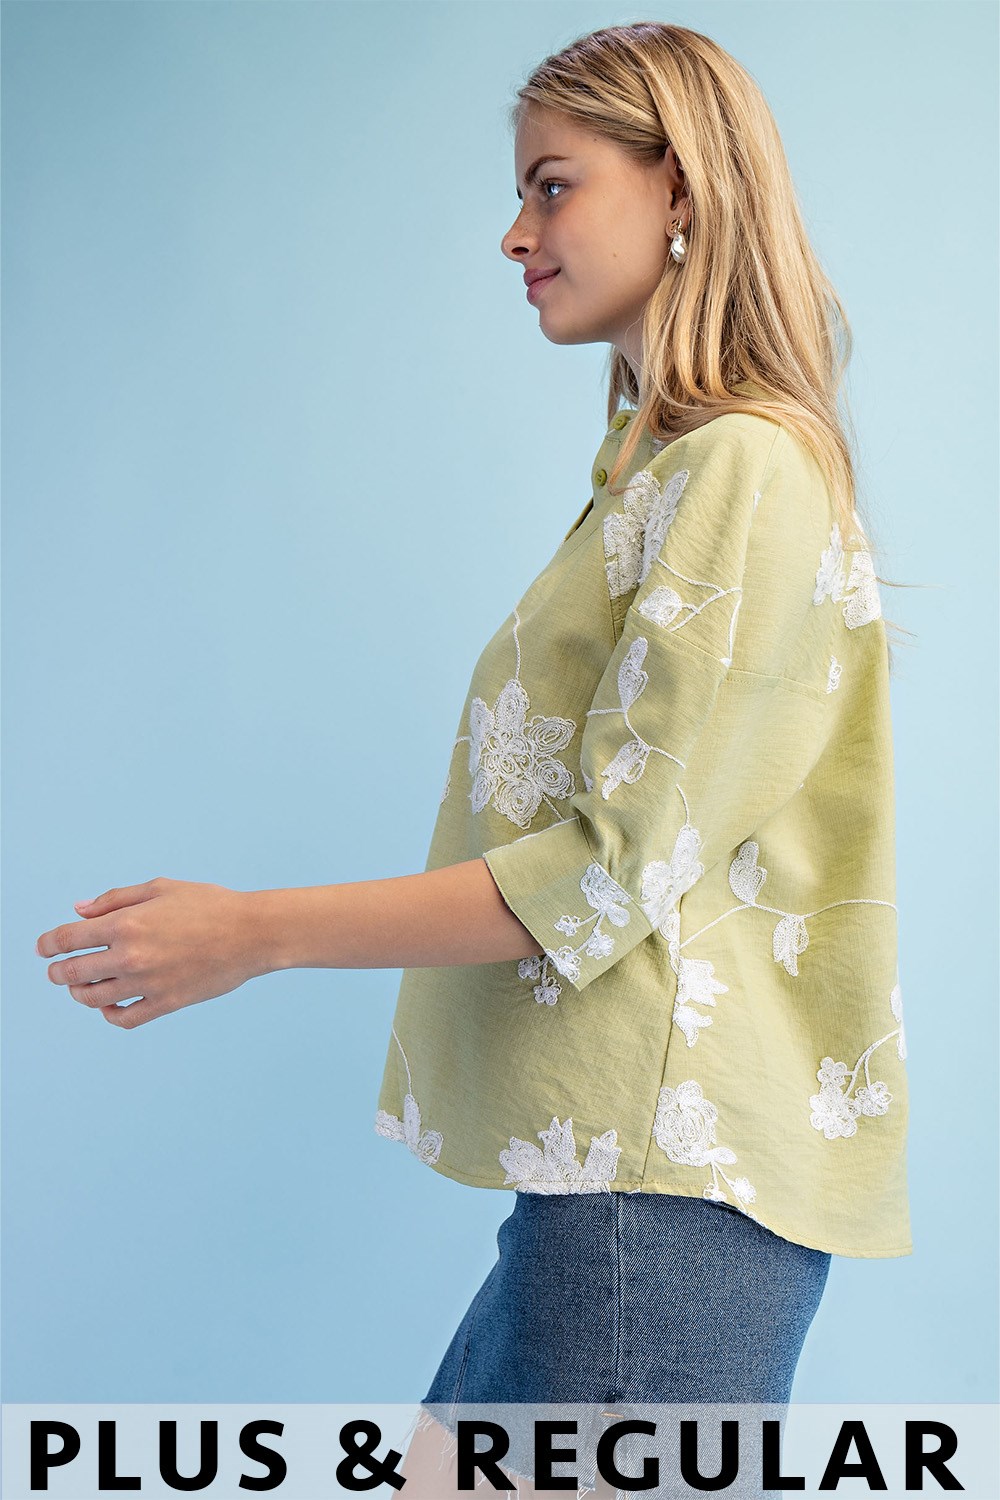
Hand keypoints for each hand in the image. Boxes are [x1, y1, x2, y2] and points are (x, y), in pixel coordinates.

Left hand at [35, 877, 265, 1028]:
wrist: (252, 933)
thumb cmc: (209, 904)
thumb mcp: (161, 889)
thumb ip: (116, 899)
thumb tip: (78, 910)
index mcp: (127, 923)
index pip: (69, 938)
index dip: (48, 944)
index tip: (43, 948)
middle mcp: (131, 956)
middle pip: (74, 972)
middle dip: (58, 972)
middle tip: (57, 971)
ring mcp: (148, 983)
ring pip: (94, 998)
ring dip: (80, 993)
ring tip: (81, 987)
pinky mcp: (166, 1003)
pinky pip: (124, 1018)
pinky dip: (109, 1014)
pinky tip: (109, 1004)